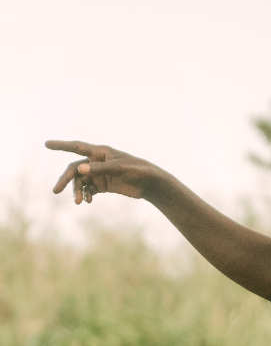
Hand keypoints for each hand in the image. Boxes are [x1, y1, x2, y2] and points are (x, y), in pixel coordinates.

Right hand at [46, 140, 160, 203]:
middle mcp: (96, 162)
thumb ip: (99, 169)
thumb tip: (79, 170)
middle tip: (56, 190)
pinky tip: (87, 201)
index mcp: (100, 152)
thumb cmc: (136, 170)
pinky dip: (86, 195)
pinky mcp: (104, 185)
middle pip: (74, 169)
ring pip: (81, 182)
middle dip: (65, 180)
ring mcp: (99, 174)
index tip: (46, 144)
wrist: (149, 183)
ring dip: (77, 191)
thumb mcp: (118, 168)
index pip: (76, 147)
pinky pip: (89, 189)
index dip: (61, 145)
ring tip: (78, 202)